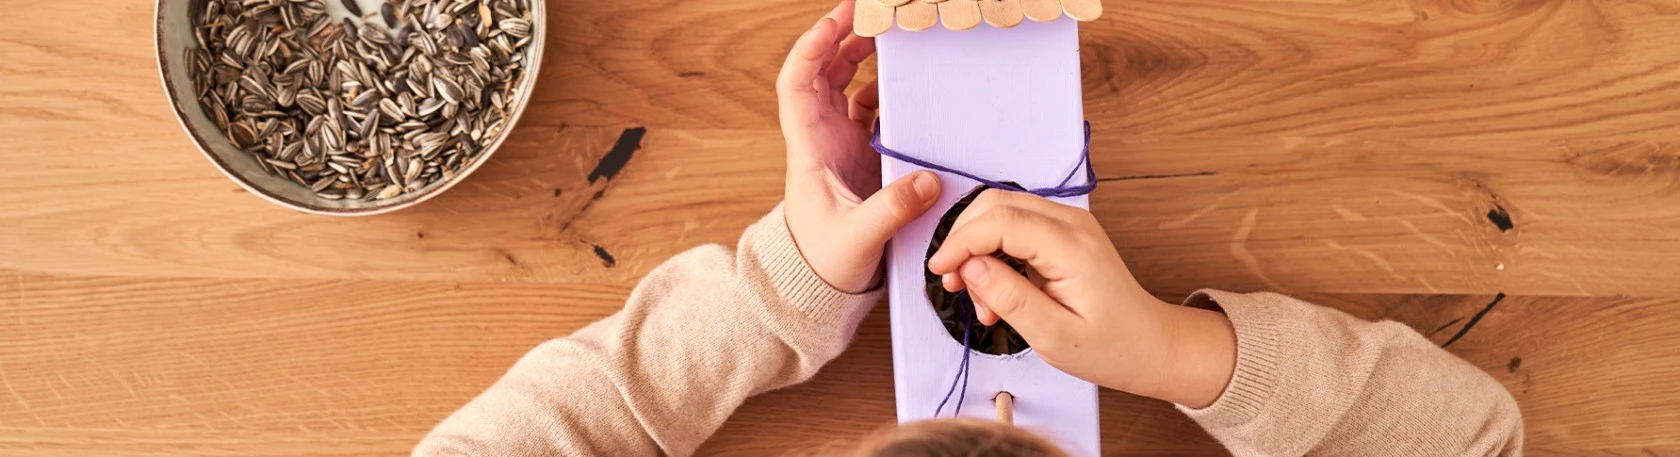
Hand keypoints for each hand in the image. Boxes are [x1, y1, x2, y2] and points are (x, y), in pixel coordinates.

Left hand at [779, 0, 940, 293]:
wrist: (815, 286)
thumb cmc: (822, 263)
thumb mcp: (857, 239)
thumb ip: (891, 210)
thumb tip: (926, 180)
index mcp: (810, 147)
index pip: (798, 83)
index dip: (813, 47)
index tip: (837, 21)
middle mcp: (820, 138)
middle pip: (823, 72)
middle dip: (842, 37)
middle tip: (871, 11)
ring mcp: (839, 145)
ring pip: (845, 86)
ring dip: (862, 58)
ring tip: (890, 36)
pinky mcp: (858, 158)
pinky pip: (867, 110)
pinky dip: (883, 91)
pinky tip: (904, 85)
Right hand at [925, 191, 1235, 407]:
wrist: (1151, 345)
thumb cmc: (1112, 347)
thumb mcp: (1054, 337)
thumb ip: (1010, 299)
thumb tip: (972, 267)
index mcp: (1071, 247)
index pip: (1000, 221)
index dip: (961, 242)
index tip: (941, 272)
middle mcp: (1071, 223)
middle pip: (997, 204)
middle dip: (964, 240)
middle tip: (955, 285)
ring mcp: (1068, 224)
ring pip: (1002, 211)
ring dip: (978, 248)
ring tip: (982, 300)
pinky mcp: (1063, 233)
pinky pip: (1015, 227)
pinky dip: (994, 252)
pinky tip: (997, 292)